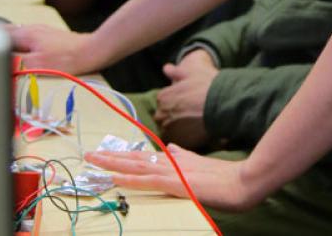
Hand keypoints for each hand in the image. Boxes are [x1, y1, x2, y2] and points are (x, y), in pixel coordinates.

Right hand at [9, 24, 99, 75]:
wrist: (91, 52)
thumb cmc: (66, 60)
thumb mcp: (35, 65)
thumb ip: (14, 62)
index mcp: (25, 34)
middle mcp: (31, 28)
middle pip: (7, 34)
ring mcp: (41, 31)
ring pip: (19, 36)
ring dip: (12, 46)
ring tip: (10, 60)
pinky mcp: (50, 36)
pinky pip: (29, 39)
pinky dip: (23, 47)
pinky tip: (28, 57)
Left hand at [85, 146, 261, 211]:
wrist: (242, 181)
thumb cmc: (224, 177)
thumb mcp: (199, 164)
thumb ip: (184, 157)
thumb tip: (171, 148)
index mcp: (174, 160)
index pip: (143, 156)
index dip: (123, 155)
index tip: (106, 153)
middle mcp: (169, 163)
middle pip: (134, 158)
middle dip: (110, 156)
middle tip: (89, 154)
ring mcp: (171, 172)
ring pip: (135, 166)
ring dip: (112, 163)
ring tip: (93, 161)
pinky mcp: (175, 183)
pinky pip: (146, 180)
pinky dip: (128, 177)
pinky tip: (114, 176)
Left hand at [153, 51, 218, 147]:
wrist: (222, 104)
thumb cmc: (207, 86)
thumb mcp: (190, 73)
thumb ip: (175, 72)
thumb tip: (166, 68)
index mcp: (162, 98)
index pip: (164, 104)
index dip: (176, 106)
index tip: (187, 107)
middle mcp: (161, 114)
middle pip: (164, 119)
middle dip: (174, 119)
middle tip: (191, 118)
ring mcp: (169, 130)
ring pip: (170, 132)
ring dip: (179, 130)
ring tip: (194, 127)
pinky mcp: (180, 142)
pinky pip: (179, 144)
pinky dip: (186, 140)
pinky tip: (197, 134)